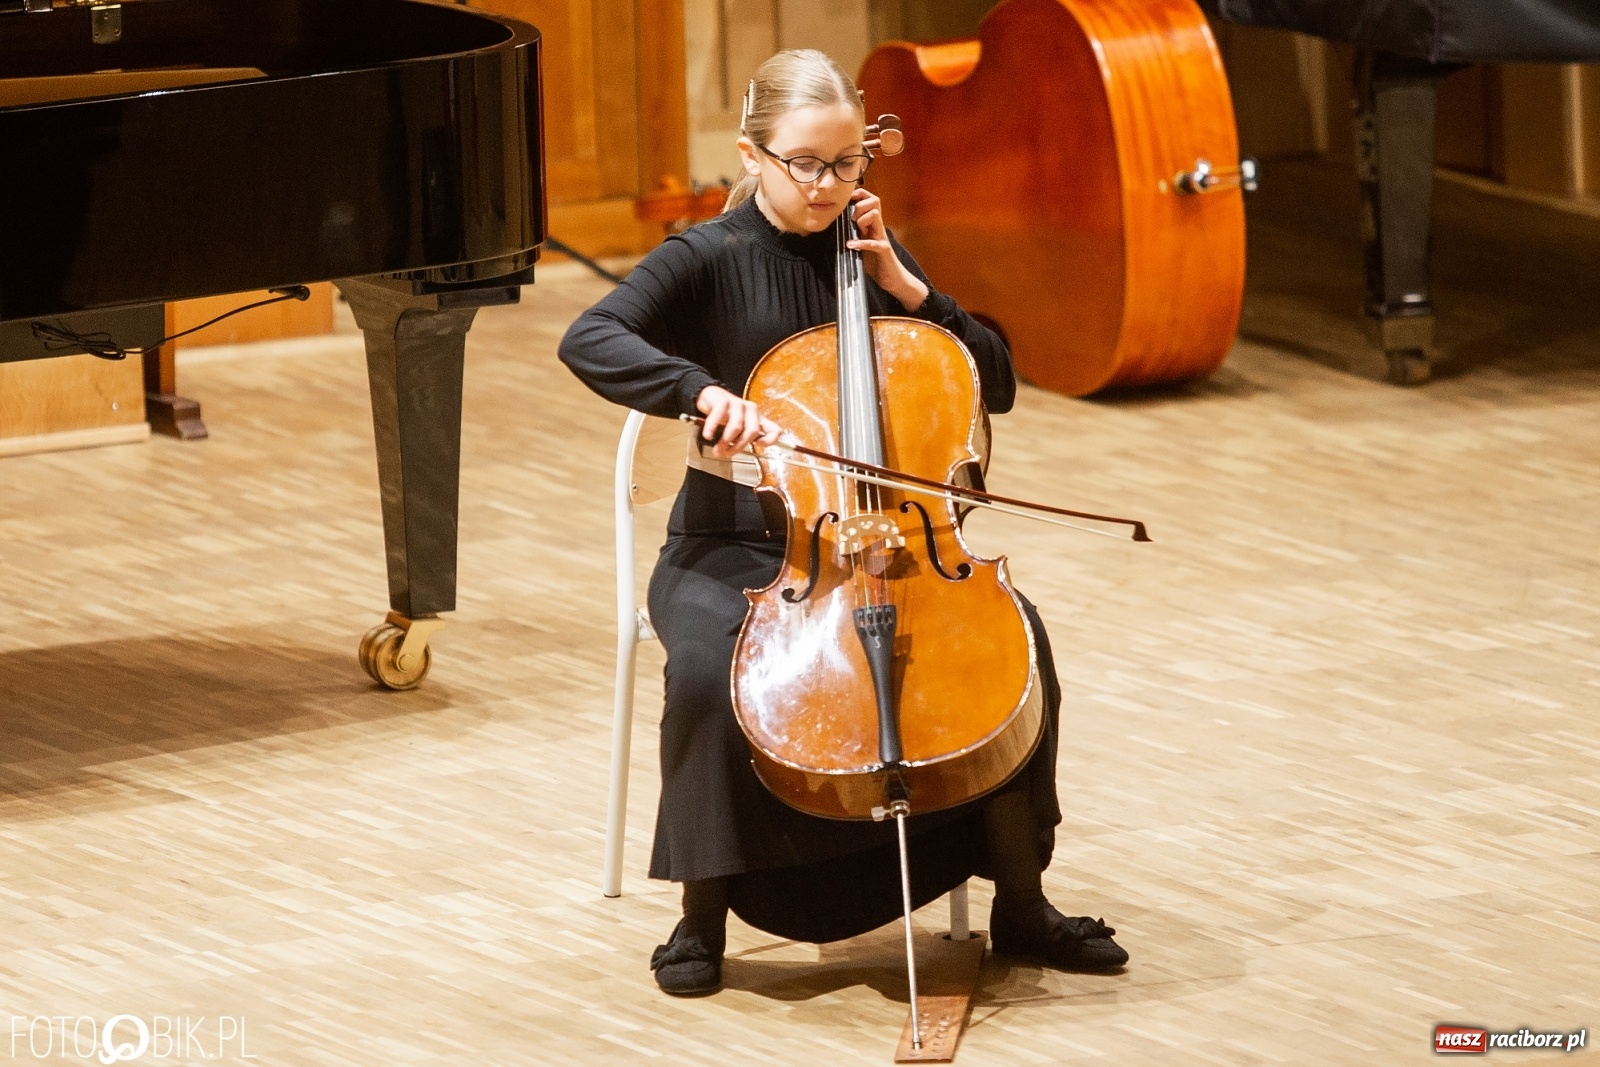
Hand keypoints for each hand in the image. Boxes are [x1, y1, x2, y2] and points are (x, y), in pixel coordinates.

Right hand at [696, 385, 781, 458]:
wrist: (711, 397)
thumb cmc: (727, 416)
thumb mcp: (739, 428)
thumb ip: (743, 439)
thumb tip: (735, 452)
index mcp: (758, 419)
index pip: (774, 430)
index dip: (771, 440)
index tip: (758, 446)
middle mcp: (751, 410)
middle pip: (753, 430)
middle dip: (739, 445)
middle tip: (727, 454)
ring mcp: (738, 404)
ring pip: (737, 426)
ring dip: (726, 441)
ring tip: (718, 450)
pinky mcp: (724, 400)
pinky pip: (719, 416)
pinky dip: (712, 428)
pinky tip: (708, 435)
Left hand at [845, 187, 928, 312]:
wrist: (891, 278)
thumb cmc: (876, 261)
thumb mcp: (862, 243)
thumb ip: (855, 233)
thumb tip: (837, 225)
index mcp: (873, 224)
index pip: (871, 199)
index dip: (860, 194)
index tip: (848, 199)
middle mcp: (879, 227)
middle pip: (875, 201)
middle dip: (860, 205)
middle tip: (852, 219)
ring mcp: (882, 238)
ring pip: (875, 215)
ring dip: (862, 220)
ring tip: (854, 232)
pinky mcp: (883, 251)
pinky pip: (874, 243)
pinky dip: (861, 243)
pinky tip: (851, 245)